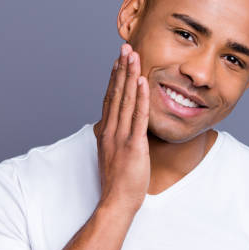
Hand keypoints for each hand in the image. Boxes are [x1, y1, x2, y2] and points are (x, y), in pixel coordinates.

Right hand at [95, 43, 149, 213]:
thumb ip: (113, 138)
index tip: (117, 61)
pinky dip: (140, 97)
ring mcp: (120, 136)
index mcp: (106, 132)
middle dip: (121, 69)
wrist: (116, 201)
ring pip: (125, 99)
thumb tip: (115, 129)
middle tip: (125, 48)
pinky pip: (138, 116)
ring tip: (132, 55)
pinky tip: (142, 81)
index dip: (114, 78)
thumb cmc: (117, 182)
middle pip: (116, 93)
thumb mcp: (112, 155)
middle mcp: (110, 130)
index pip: (110, 99)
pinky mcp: (133, 145)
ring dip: (129, 75)